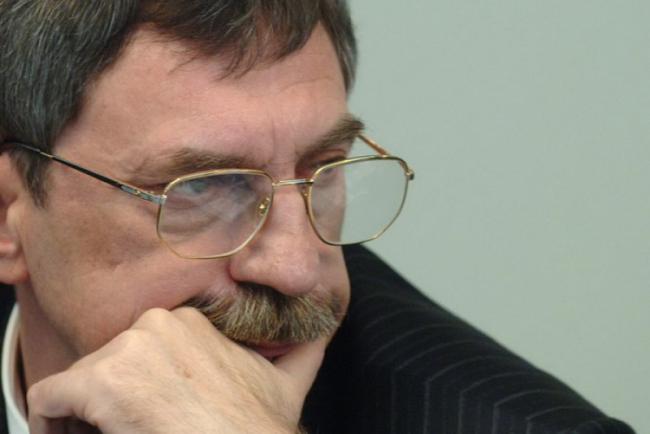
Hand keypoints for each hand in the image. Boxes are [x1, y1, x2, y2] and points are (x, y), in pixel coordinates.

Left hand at [27, 307, 325, 432]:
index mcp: (193, 322)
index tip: (144, 411)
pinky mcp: (100, 382)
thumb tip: (324, 330)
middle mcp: (158, 325)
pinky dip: (51, 422)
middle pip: (111, 363)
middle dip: (111, 397)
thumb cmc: (259, 428)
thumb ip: (304, 350)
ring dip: (86, 413)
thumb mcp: (288, 383)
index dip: (141, 383)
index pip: (144, 349)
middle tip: (128, 429)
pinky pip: (49, 398)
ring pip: (82, 381)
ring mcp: (128, 350)